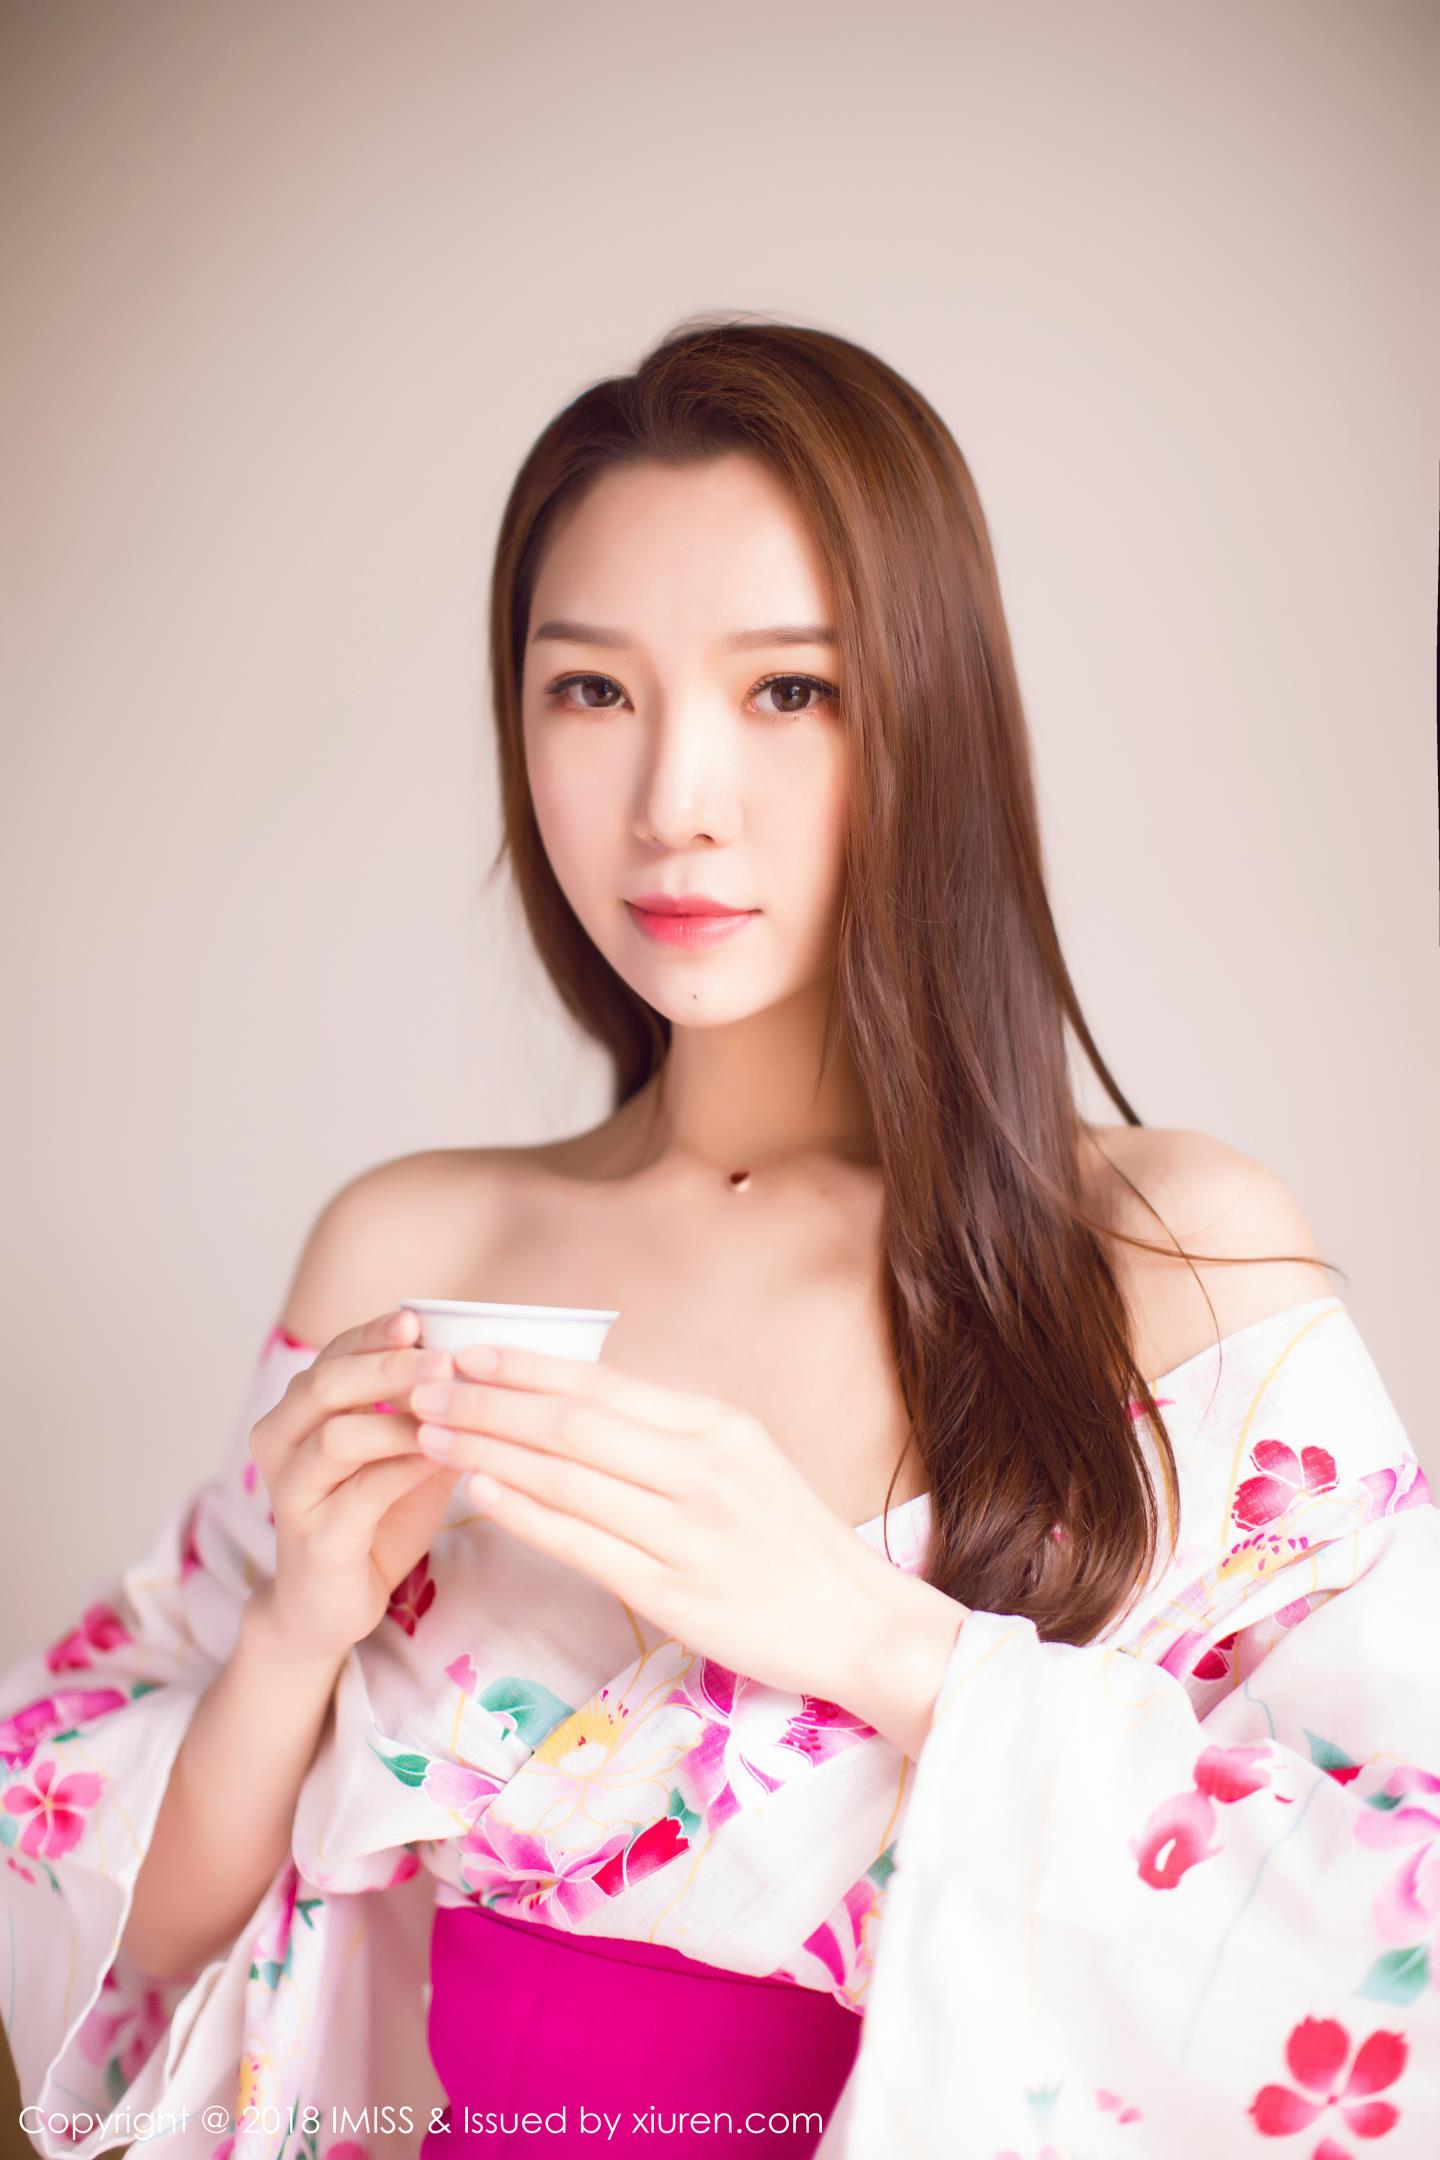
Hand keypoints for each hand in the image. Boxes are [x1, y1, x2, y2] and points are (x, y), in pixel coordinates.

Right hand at [248, 1308, 467, 1661]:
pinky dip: (406, 1467)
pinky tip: (445, 1455)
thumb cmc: (372, 1517)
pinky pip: (362, 1492)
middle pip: (326, 1385)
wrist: (330, 1605)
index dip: (374, 1334)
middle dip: (387, 1366)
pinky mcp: (315, 1538)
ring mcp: (291, 1492)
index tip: (419, 1318)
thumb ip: (424, 1407)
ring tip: (450, 1404)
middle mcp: (280, 1443)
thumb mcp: (401, 1451)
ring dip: (399, 1417)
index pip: (332, 1355)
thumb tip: (483, 1356)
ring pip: (337, 1436)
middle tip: (443, 1360)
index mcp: (296, 1412)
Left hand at [407, 1339, 936, 1712]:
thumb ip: (668, 1434)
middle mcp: (701, 1469)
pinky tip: (481, 1494)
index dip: (523, 1367)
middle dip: (486, 1403)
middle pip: (570, 1424)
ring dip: (489, 1452)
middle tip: (421, 1389)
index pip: (599, 1384)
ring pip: (568, 1478)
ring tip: (431, 1435)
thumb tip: (577, 1402)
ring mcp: (688, 1532)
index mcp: (714, 1425)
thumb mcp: (741, 1458)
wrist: (858, 1621)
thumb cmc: (790, 1539)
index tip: (463, 1354)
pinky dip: (527, 1514)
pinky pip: (585, 1545)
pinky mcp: (676, 1594)